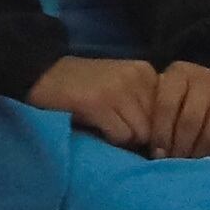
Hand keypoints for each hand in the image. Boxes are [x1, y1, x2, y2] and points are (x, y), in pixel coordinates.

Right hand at [29, 53, 164, 149]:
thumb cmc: (83, 87)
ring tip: (103, 127)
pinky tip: (94, 126)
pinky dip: (108, 138)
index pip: (167, 112)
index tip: (135, 131)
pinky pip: (120, 136)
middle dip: (140, 135)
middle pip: (155, 125)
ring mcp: (119, 89)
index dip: (153, 127)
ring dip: (123, 138)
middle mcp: (137, 77)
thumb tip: (165, 137)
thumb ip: (143, 103)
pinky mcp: (99, 103)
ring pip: (140, 133)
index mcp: (145, 72)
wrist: (41, 73)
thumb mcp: (120, 86)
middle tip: (116, 130)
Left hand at [140, 61, 209, 157]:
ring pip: (209, 133)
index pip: (167, 104)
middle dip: (178, 146)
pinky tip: (201, 158)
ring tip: (186, 163)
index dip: (160, 133)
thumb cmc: (175, 101)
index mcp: (180, 72)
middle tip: (172, 162)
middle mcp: (205, 78)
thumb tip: (144, 144)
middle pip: (189, 120)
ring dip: (195, 153)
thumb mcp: (160, 97)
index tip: (156, 153)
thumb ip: (150, 114)